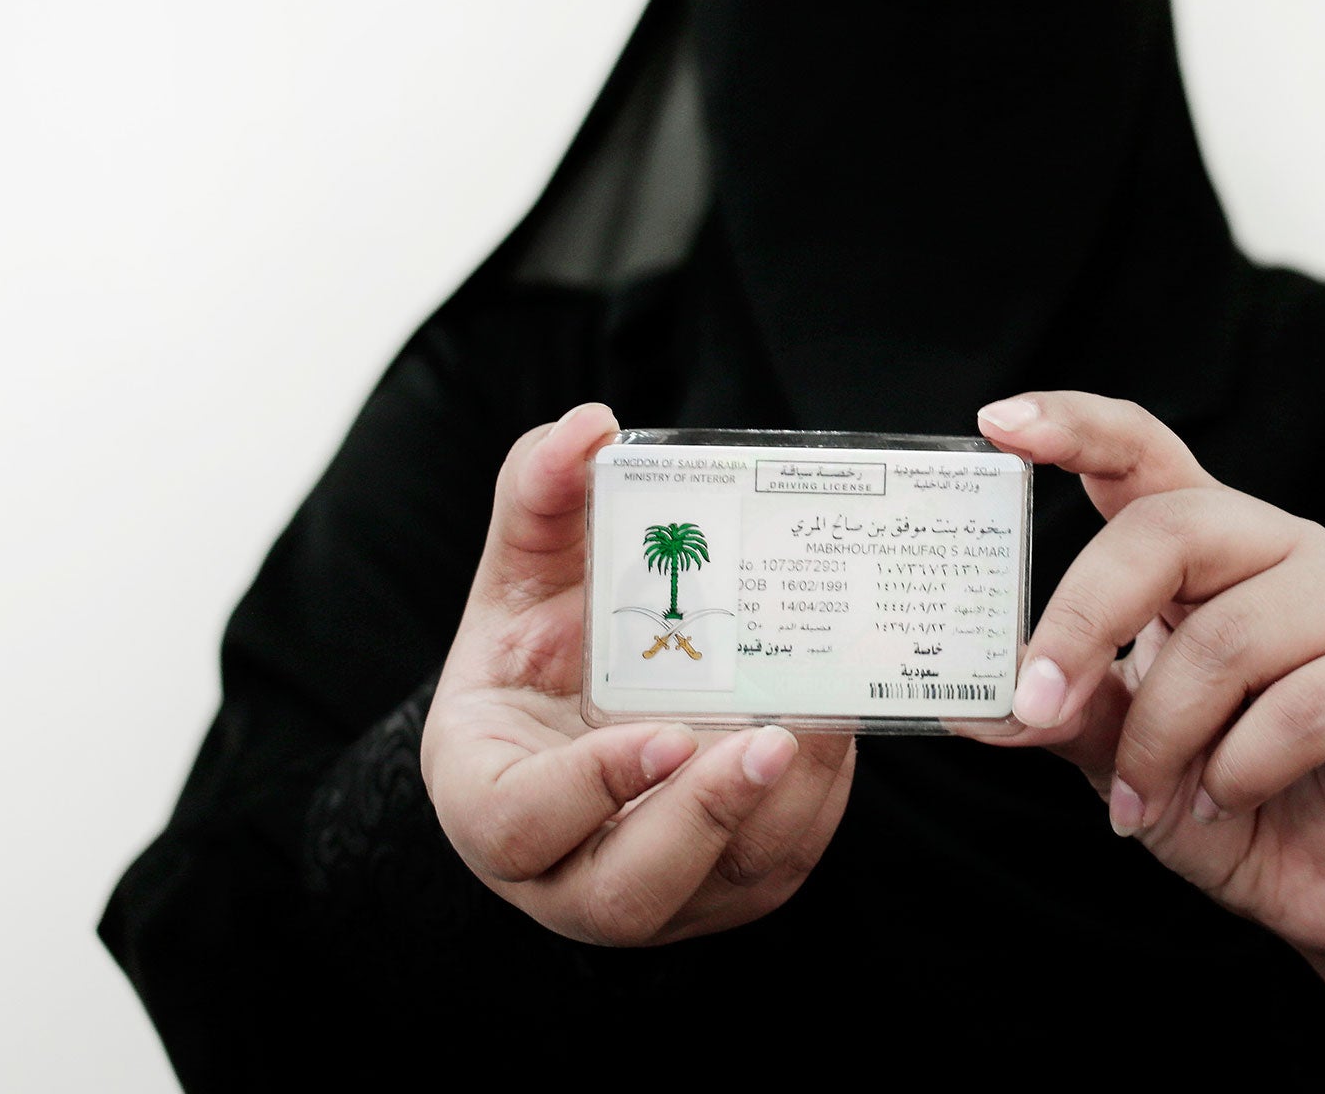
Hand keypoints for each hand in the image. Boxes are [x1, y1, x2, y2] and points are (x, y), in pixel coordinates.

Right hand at [421, 403, 854, 944]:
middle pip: (625, 892)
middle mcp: (562, 872)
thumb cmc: (542, 640)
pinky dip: (816, 802)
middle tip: (769, 739)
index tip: (662, 733)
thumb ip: (542, 494)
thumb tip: (589, 427)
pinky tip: (836, 727)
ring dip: (780, 808)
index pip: (519, 824)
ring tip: (823, 720)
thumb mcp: (526, 565)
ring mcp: (654, 896)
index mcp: (488, 795)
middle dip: (704, 820)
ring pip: (720, 887)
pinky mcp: (724, 890)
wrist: (586, 694)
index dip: (589, 790)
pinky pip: (778, 866)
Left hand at [962, 391, 1324, 1067]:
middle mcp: (1278, 550)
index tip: (997, 424)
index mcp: (1204, 543)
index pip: (1140, 450)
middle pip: (1168, 532)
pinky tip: (1223, 801)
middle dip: (1083, 619)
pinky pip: (1300, 710)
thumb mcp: (1120, 749)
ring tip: (1141, 802)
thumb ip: (1059, 709)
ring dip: (1160, 740)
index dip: (1072, 426)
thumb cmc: (1222, 792)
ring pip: (1225, 642)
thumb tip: (967, 701)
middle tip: (1035, 702)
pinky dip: (1236, 773)